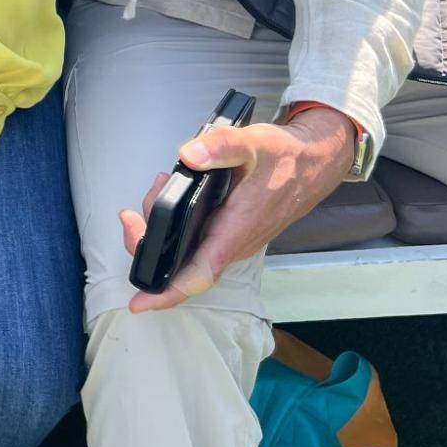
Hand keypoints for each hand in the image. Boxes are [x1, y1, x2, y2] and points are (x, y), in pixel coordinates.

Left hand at [122, 107, 356, 312]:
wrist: (315, 162)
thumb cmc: (286, 157)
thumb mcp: (255, 143)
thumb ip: (221, 147)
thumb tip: (189, 156)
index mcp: (235, 232)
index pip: (198, 274)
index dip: (167, 293)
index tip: (138, 303)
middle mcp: (232, 244)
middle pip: (180, 264)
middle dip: (148, 244)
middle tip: (132, 216)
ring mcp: (231, 240)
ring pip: (186, 250)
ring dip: (161, 229)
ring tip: (155, 191)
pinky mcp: (230, 231)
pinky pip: (195, 239)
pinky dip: (175, 221)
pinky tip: (168, 193)